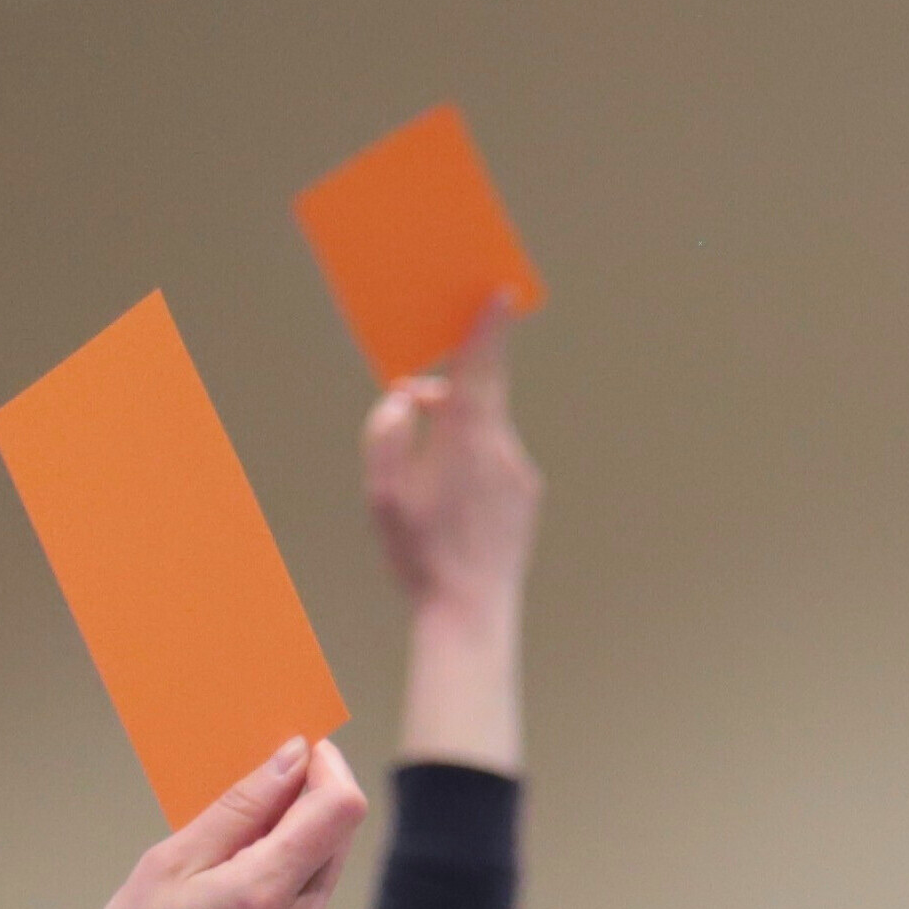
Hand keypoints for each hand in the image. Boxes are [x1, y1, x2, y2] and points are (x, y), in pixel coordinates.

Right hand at [24, 741, 372, 908]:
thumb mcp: (164, 869)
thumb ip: (238, 809)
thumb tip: (292, 758)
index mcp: (261, 894)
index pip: (339, 809)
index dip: (328, 770)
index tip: (302, 753)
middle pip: (333, 848)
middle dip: (301, 818)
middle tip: (246, 815)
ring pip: (315, 895)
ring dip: (283, 877)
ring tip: (213, 903)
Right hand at [368, 304, 538, 770]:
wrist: (470, 612)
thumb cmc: (419, 553)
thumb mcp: (380, 491)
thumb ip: (385, 432)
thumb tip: (407, 399)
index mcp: (467, 438)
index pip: (482, 368)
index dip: (488, 329)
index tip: (501, 295)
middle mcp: (503, 448)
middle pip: (479, 398)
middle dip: (447, 396)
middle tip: (413, 408)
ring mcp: (521, 473)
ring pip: (486, 432)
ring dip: (455, 438)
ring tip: (424, 484)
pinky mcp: (528, 495)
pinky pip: (496, 461)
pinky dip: (471, 465)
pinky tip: (452, 508)